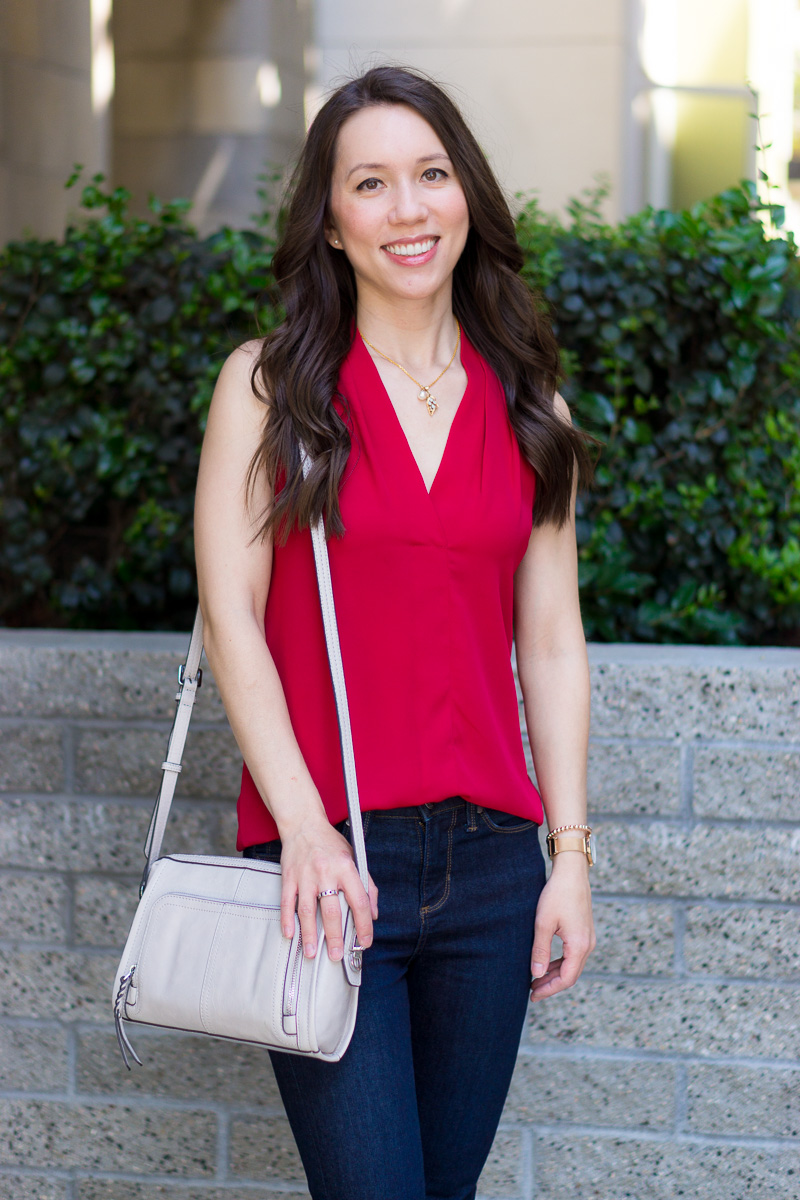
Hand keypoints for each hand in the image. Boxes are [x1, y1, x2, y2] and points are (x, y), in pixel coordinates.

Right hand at [278, 817, 377, 961]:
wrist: (304, 824)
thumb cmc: (331, 843)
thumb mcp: (355, 857)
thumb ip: (367, 885)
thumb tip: (373, 913)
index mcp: (346, 868)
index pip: (359, 901)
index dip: (364, 925)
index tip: (364, 941)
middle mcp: (326, 872)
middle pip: (332, 910)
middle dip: (335, 936)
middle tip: (336, 955)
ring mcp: (305, 876)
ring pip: (307, 910)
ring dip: (309, 934)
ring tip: (312, 953)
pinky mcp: (289, 877)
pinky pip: (287, 902)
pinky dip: (287, 920)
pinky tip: (290, 934)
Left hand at [529, 853, 594, 1001]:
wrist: (572, 872)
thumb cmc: (557, 895)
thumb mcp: (543, 923)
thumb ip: (540, 950)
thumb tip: (536, 975)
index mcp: (579, 946)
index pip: (566, 979)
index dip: (550, 990)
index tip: (533, 995)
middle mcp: (587, 945)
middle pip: (571, 975)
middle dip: (551, 985)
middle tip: (532, 991)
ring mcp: (588, 938)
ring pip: (572, 965)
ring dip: (555, 974)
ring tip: (536, 979)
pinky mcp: (584, 932)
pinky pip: (574, 955)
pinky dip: (560, 963)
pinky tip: (547, 963)